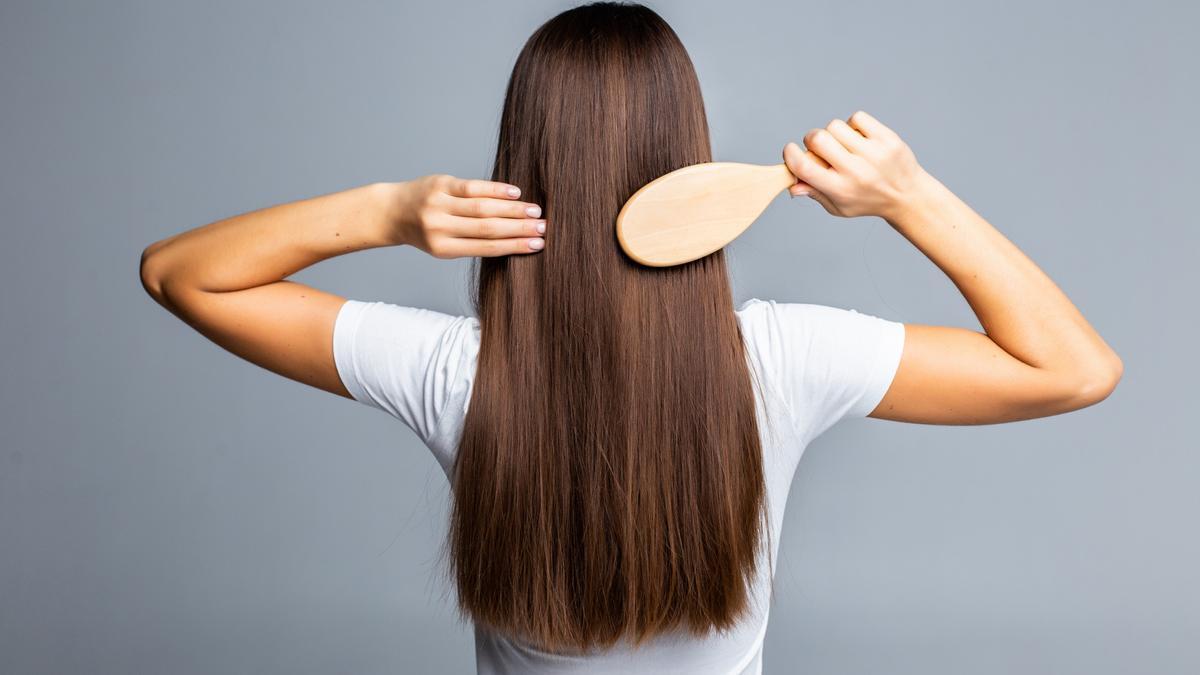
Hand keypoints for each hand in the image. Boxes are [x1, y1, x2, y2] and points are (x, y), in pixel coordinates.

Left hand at [391, 174, 546, 257]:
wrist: (393, 212)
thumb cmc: (426, 231)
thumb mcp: (445, 244)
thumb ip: (473, 241)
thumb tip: (516, 238)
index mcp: (443, 249)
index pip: (486, 247)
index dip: (514, 246)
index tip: (538, 245)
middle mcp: (440, 227)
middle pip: (487, 228)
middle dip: (519, 229)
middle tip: (544, 228)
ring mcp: (439, 204)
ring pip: (483, 207)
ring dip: (513, 210)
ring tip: (535, 212)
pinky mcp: (440, 184)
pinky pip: (472, 187)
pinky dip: (496, 190)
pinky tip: (515, 193)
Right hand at [783, 110, 929, 219]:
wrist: (908, 196)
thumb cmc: (868, 201)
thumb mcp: (838, 207)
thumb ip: (814, 193)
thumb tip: (792, 184)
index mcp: (840, 189)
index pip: (804, 167)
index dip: (790, 154)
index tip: (790, 150)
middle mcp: (856, 170)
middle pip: (817, 139)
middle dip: (811, 139)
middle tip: (819, 148)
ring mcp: (873, 153)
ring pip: (835, 126)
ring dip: (833, 133)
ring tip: (844, 145)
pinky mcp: (887, 138)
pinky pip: (857, 118)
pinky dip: (853, 125)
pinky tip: (859, 138)